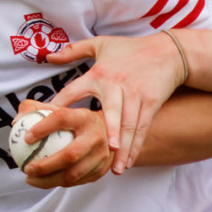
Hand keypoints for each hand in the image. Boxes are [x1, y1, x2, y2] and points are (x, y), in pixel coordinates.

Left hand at [12, 100, 112, 188]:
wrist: (110, 132)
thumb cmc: (75, 120)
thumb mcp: (60, 109)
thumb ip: (35, 109)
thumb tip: (16, 121)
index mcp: (85, 117)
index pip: (62, 119)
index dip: (42, 128)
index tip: (25, 138)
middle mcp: (96, 137)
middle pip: (69, 156)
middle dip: (44, 166)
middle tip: (26, 168)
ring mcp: (101, 156)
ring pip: (72, 175)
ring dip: (47, 181)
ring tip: (30, 178)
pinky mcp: (101, 170)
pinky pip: (76, 182)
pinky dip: (57, 183)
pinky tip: (43, 181)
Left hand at [44, 32, 188, 174]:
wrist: (166, 52)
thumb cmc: (129, 49)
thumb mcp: (100, 44)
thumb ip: (73, 51)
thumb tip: (48, 57)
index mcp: (98, 73)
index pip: (74, 91)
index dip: (60, 105)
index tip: (45, 124)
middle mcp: (116, 85)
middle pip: (112, 112)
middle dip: (109, 131)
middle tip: (102, 149)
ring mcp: (136, 95)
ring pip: (129, 125)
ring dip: (124, 147)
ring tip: (116, 168)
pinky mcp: (151, 102)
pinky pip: (143, 127)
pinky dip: (136, 146)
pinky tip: (129, 161)